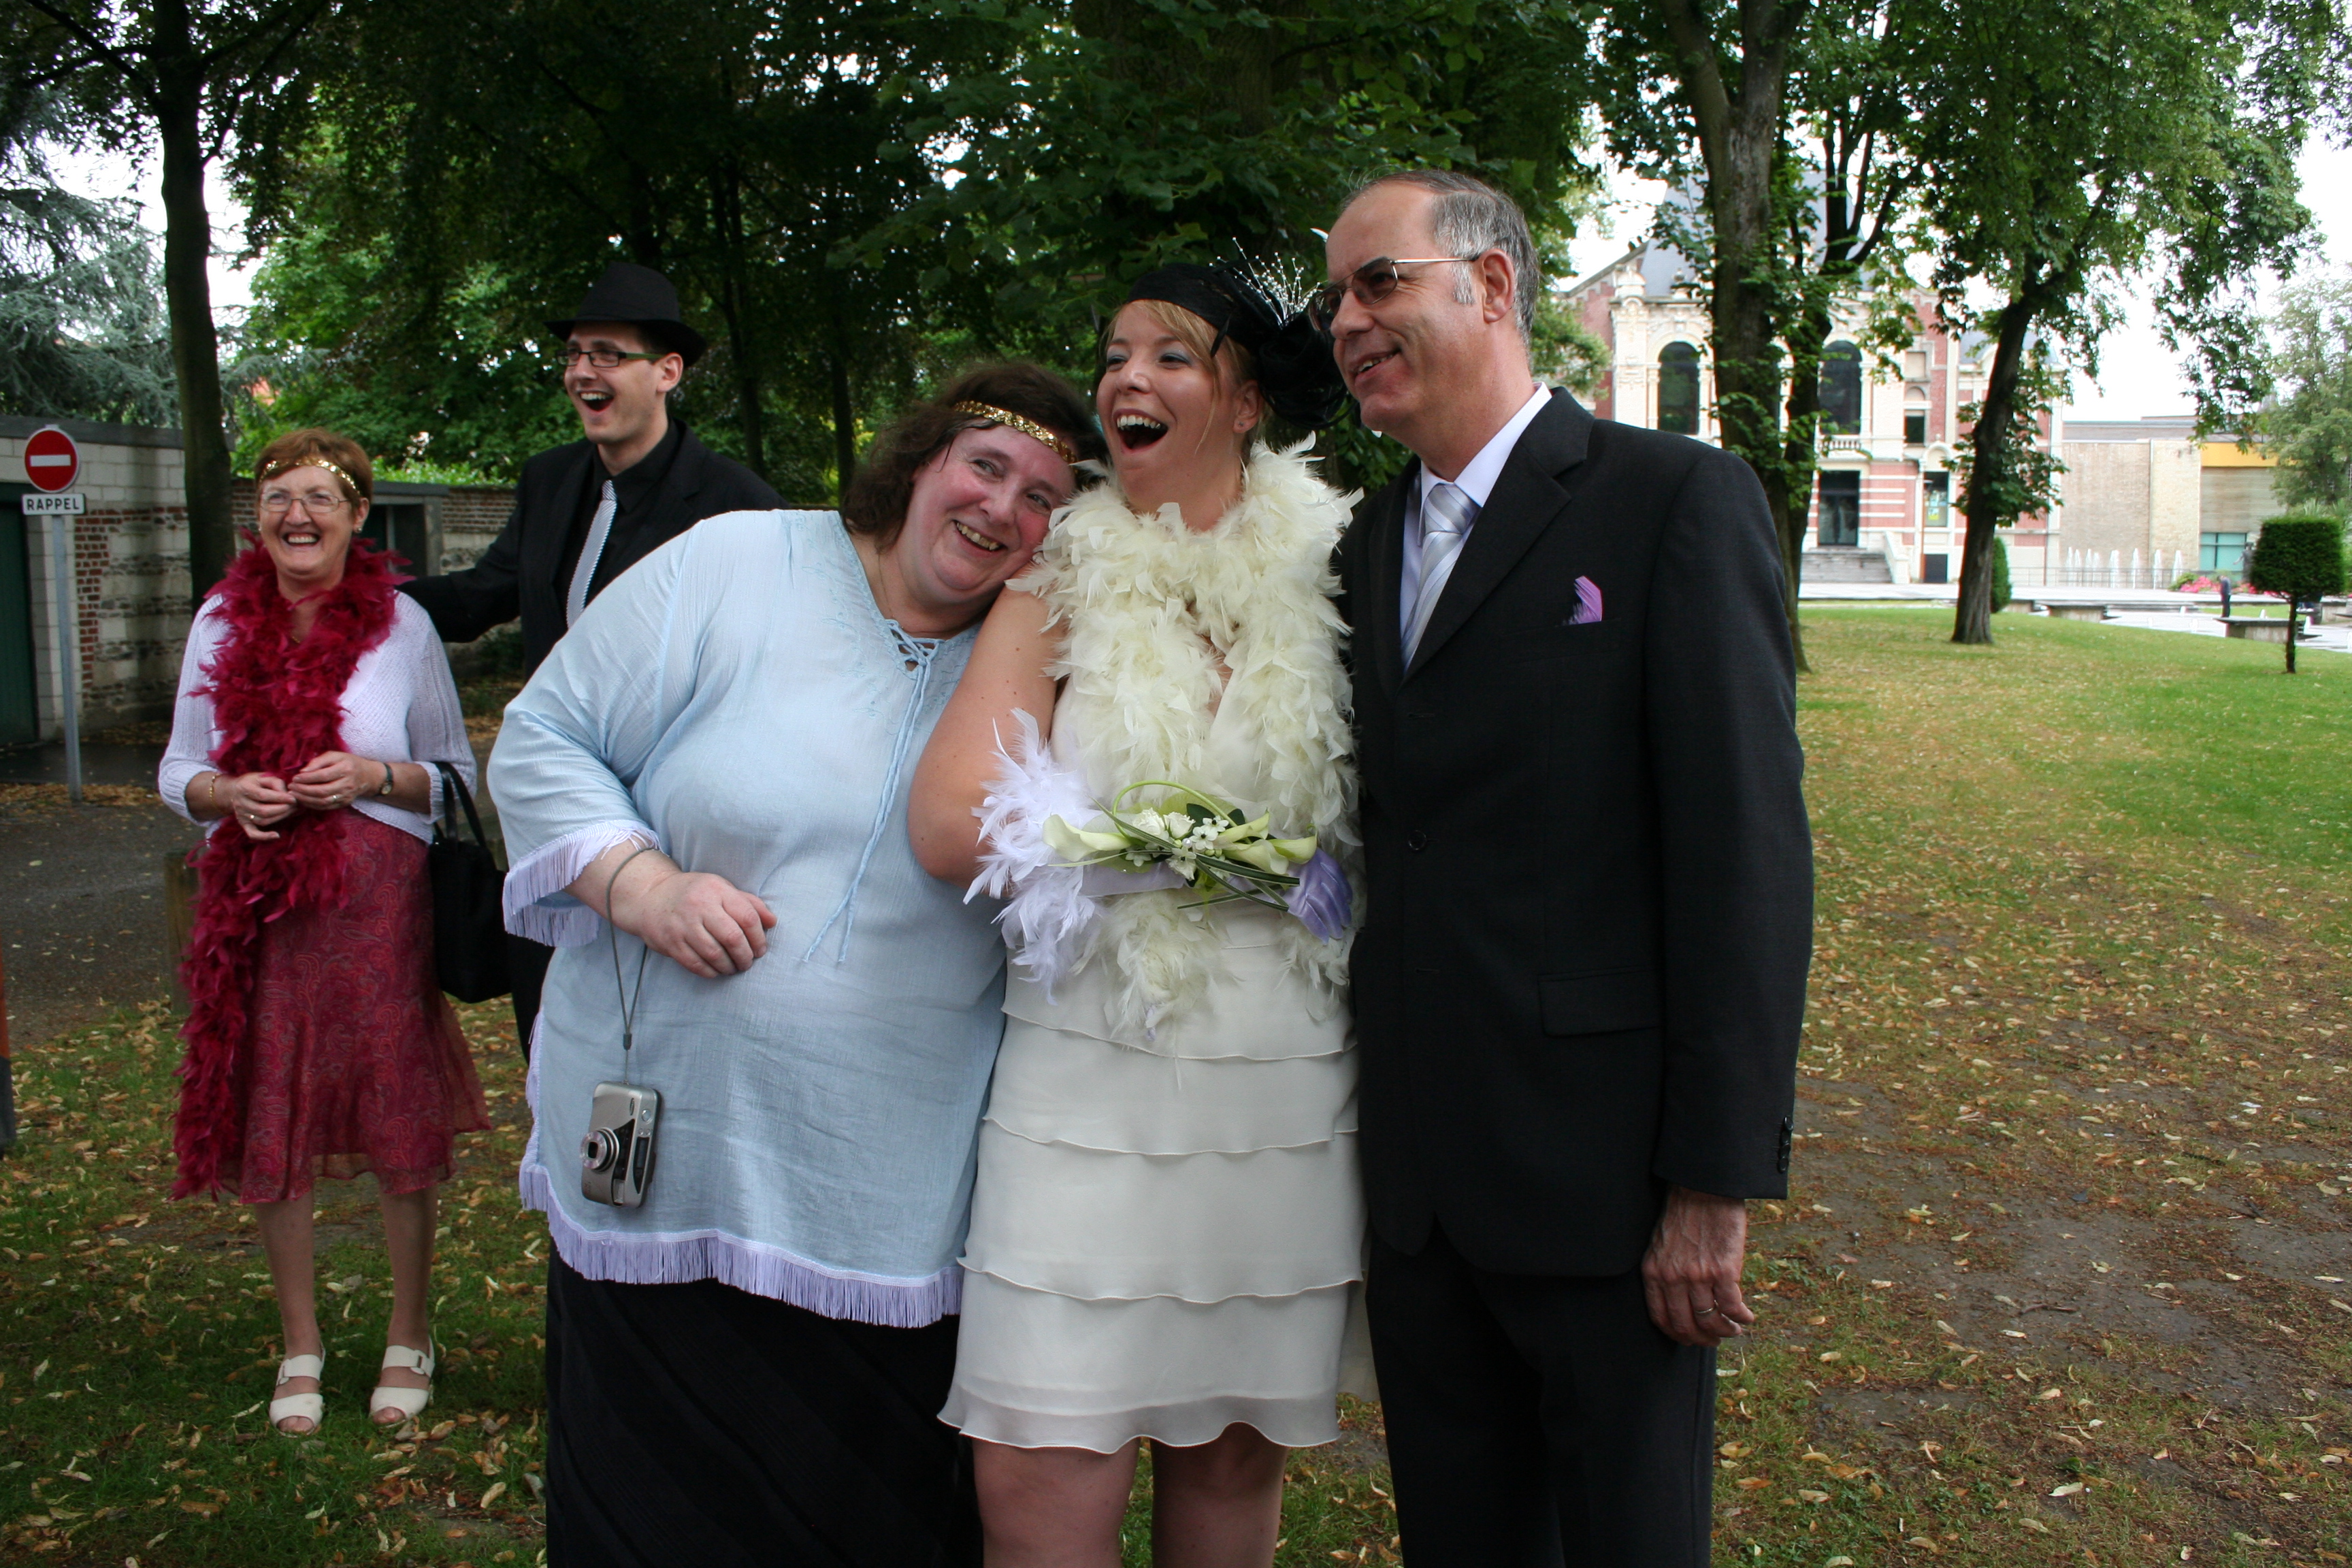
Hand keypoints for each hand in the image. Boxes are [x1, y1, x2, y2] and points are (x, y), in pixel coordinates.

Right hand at [222, 772, 295, 841]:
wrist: (235, 790)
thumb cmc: (256, 782)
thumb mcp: (265, 777)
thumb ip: (277, 783)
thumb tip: (288, 795)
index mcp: (244, 788)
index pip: (263, 795)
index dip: (280, 798)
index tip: (293, 799)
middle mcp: (240, 803)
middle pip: (262, 810)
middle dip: (282, 809)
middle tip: (294, 806)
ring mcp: (241, 814)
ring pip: (262, 821)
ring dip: (279, 818)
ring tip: (291, 812)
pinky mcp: (244, 823)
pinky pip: (252, 834)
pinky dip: (264, 837)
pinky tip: (277, 835)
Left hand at [290, 751, 375, 811]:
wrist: (367, 776)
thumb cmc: (348, 762)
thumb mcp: (335, 755)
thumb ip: (318, 761)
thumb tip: (303, 772)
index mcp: (346, 769)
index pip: (323, 776)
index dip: (307, 778)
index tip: (295, 777)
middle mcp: (348, 784)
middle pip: (322, 791)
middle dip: (303, 790)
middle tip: (291, 787)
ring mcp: (347, 795)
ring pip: (323, 801)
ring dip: (306, 799)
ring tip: (295, 794)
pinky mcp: (345, 803)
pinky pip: (326, 807)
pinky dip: (312, 805)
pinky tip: (304, 799)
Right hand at [612, 866, 777, 979]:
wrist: (650, 895)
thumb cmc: (694, 893)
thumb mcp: (721, 888)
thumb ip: (749, 903)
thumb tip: (773, 922)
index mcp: (716, 890)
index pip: (747, 916)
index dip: (759, 937)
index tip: (760, 948)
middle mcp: (699, 906)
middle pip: (732, 937)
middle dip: (746, 956)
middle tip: (748, 962)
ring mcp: (683, 925)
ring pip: (714, 954)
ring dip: (729, 966)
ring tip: (734, 967)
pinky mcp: (670, 942)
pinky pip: (695, 964)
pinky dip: (710, 972)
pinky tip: (717, 971)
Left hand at [1641, 1185, 1754, 1346]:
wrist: (1703, 1190)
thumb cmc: (1684, 1215)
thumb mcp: (1661, 1245)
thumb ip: (1665, 1272)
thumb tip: (1680, 1301)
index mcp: (1653, 1272)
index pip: (1661, 1318)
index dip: (1678, 1335)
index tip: (1691, 1339)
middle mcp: (1672, 1278)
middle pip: (1686, 1325)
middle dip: (1703, 1339)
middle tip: (1716, 1340)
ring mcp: (1697, 1276)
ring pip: (1711, 1321)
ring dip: (1726, 1331)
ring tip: (1734, 1329)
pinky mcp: (1723, 1271)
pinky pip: (1732, 1307)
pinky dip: (1742, 1317)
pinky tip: (1747, 1317)